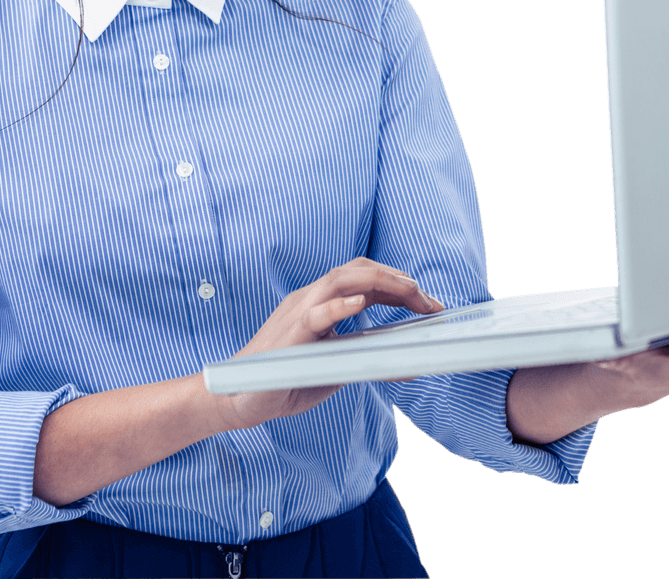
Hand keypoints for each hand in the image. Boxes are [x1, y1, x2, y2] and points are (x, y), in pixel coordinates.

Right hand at [218, 257, 442, 429]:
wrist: (239, 398)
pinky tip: (360, 304)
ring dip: (380, 282)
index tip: (429, 303)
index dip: (399, 286)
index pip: (365, 280)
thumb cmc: (284, 381)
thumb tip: (407, 363)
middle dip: (398, 280)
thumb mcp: (334, 365)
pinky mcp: (290, 334)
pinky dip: (339, 306)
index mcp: (322, 303)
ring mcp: (299, 311)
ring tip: (409, 290)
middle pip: (358, 271)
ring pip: (340, 280)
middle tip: (429, 301)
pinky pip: (315, 313)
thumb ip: (365, 358)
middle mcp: (311, 299)